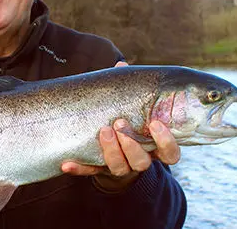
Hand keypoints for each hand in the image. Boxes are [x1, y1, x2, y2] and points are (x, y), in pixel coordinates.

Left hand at [61, 61, 180, 191]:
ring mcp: (121, 167)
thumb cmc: (127, 119)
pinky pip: (89, 171)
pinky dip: (79, 168)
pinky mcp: (99, 170)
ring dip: (111, 151)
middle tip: (119, 122)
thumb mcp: (132, 107)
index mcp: (154, 146)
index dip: (165, 141)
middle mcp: (140, 159)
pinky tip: (66, 163)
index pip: (170, 152)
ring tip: (103, 131)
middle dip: (131, 143)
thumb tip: (121, 64)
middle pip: (142, 161)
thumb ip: (130, 90)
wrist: (113, 150)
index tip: (154, 123)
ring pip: (120, 167)